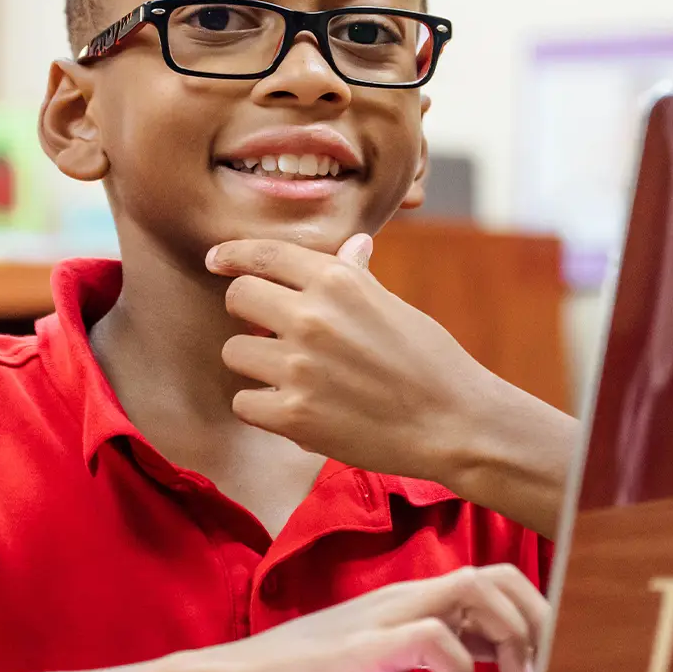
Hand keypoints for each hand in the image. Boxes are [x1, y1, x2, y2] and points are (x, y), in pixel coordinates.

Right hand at [168, 564, 547, 671]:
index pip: (491, 586)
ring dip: (509, 634)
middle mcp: (403, 600)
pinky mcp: (364, 645)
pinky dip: (459, 669)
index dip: (530, 620)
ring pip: (474, 587)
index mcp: (410, 608)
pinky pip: (433, 636)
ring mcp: (384, 616)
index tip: (540, 667)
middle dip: (536, 620)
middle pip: (498, 576)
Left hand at [208, 235, 577, 532]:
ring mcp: (299, 367)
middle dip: (247, 312)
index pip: (262, 253)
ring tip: (289, 375)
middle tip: (269, 330)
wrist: (456, 423)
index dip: (231, 256)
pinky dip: (262, 408)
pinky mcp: (293, 415)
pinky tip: (292, 408)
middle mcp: (312, 316)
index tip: (216, 261)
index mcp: (337, 280)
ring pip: (235, 351)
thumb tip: (351, 247)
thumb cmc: (431, 361)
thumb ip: (357, 277)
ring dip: (255, 364)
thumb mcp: (395, 306)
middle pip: (237, 297)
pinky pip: (243, 402)